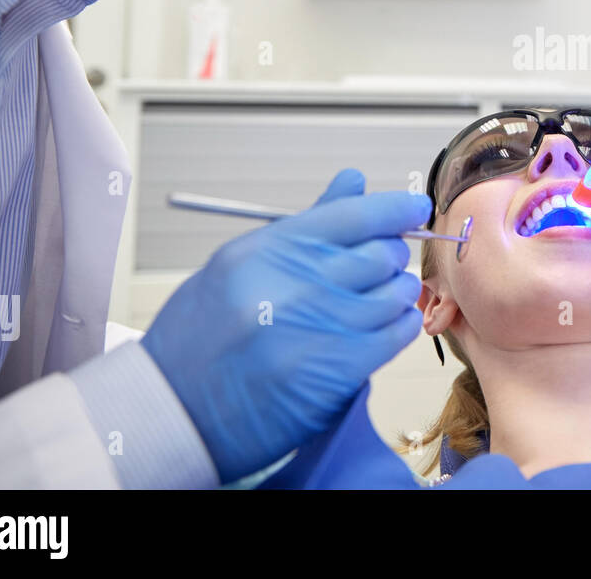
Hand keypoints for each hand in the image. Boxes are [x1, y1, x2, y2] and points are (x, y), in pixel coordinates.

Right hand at [141, 169, 429, 482]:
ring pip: (395, 293)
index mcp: (270, 249)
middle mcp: (297, 284)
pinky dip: (398, 325)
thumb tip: (354, 182)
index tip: (413, 207)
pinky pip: (396, 334)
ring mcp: (321, 327)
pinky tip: (382, 326)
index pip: (355, 214)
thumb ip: (306, 226)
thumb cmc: (204, 334)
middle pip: (382, 252)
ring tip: (377, 299)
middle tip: (380, 264)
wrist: (177, 408)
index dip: (395, 207)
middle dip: (390, 255)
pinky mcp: (339, 369)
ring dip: (395, 293)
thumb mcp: (240, 263)